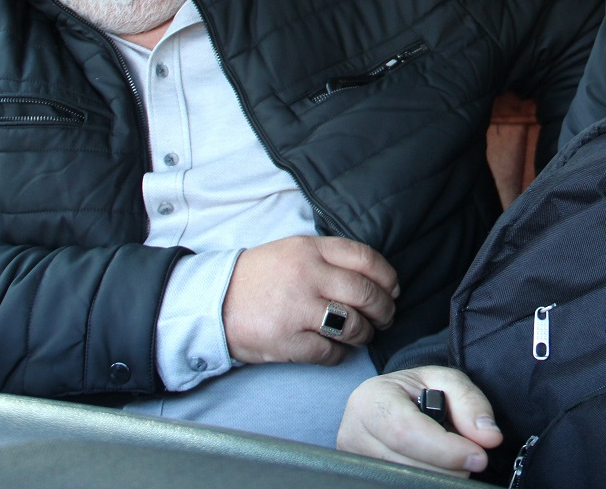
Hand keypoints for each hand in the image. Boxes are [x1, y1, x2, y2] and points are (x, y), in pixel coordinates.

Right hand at [222, 235, 398, 364]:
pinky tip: (335, 350)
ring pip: (354, 325)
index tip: (393, 289)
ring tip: (362, 334)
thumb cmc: (258, 278)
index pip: (366, 259)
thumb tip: (374, 278)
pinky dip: (339, 354)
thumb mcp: (292, 251)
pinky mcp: (287, 341)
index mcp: (310, 250)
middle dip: (384, 310)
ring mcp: (297, 309)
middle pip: (366, 294)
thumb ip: (329, 258)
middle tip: (386, 318)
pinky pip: (330, 352)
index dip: (387, 277)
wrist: (212, 303)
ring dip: (365, 334)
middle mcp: (307, 276)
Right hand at [338, 366, 503, 477]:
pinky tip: (431, 465)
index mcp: (370, 400)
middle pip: (408, 466)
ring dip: (438, 474)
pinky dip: (425, 479)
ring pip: (406, 482)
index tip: (478, 456)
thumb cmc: (418, 390)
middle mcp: (353, 433)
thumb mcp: (446, 381)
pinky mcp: (362, 481)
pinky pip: (400, 487)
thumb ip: (470, 403)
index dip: (445, 449)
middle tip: (465, 453)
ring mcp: (354, 462)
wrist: (392, 402)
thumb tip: (488, 436)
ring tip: (443, 453)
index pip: (406, 432)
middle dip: (448, 466)